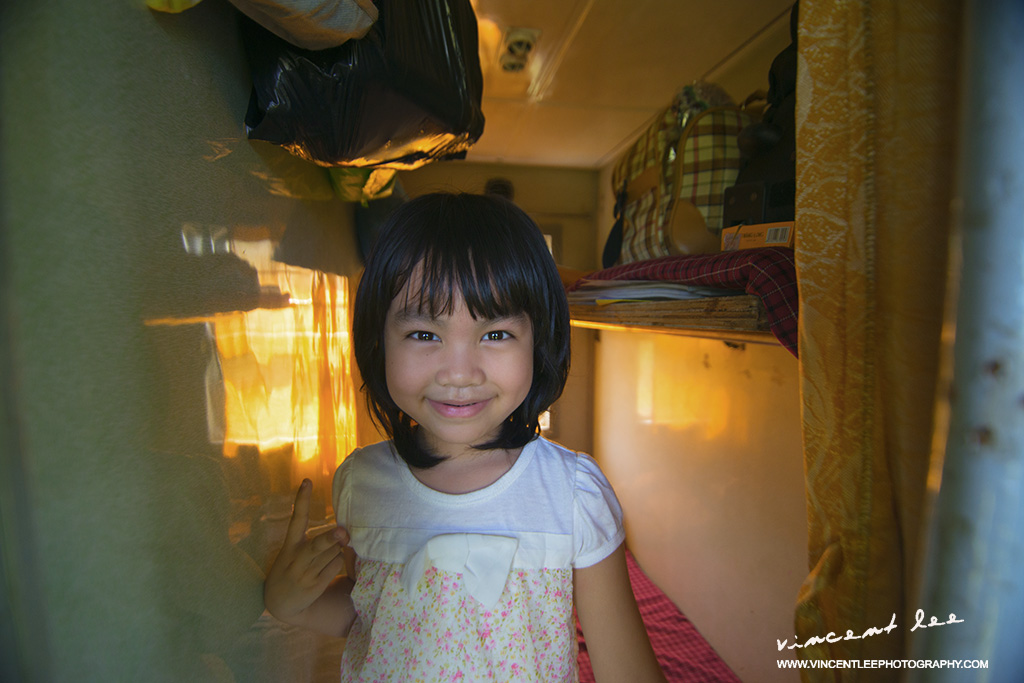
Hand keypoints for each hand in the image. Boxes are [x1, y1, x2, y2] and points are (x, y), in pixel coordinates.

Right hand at [264, 479, 349, 623]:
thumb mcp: (292, 553)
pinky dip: (337, 562)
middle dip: (331, 538)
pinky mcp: (315, 584)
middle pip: (318, 545)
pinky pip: (335, 566)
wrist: (280, 604)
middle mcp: (297, 559)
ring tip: (327, 555)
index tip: (307, 481)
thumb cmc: (291, 569)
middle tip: (343, 532)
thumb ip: (314, 541)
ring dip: (336, 550)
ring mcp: (306, 573)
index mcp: (289, 546)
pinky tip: (329, 565)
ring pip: (332, 553)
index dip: (302, 500)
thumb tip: (343, 532)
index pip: (297, 519)